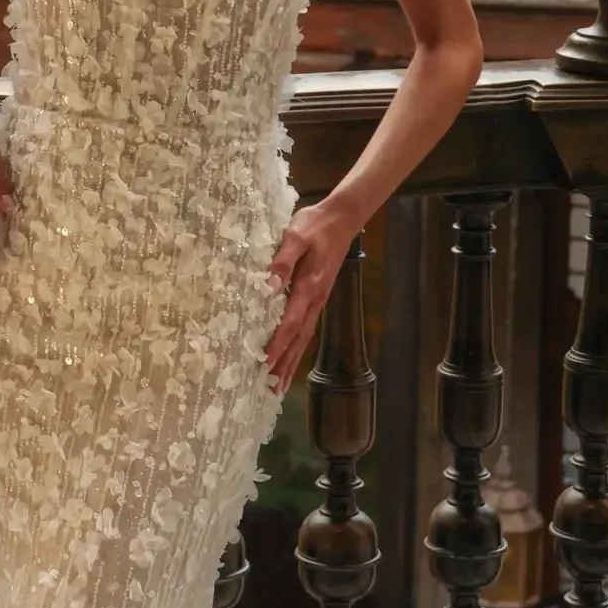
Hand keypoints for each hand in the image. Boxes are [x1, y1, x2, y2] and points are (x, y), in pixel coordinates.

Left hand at [263, 198, 360, 393]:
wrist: (342, 218)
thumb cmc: (315, 224)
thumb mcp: (295, 235)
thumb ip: (281, 260)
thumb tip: (269, 286)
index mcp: (308, 287)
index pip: (291, 322)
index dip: (278, 344)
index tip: (265, 363)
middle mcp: (315, 300)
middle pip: (299, 339)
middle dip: (284, 364)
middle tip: (270, 389)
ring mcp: (318, 301)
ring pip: (304, 338)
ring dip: (291, 362)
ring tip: (279, 386)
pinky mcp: (318, 297)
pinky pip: (306, 329)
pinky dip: (297, 348)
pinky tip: (290, 359)